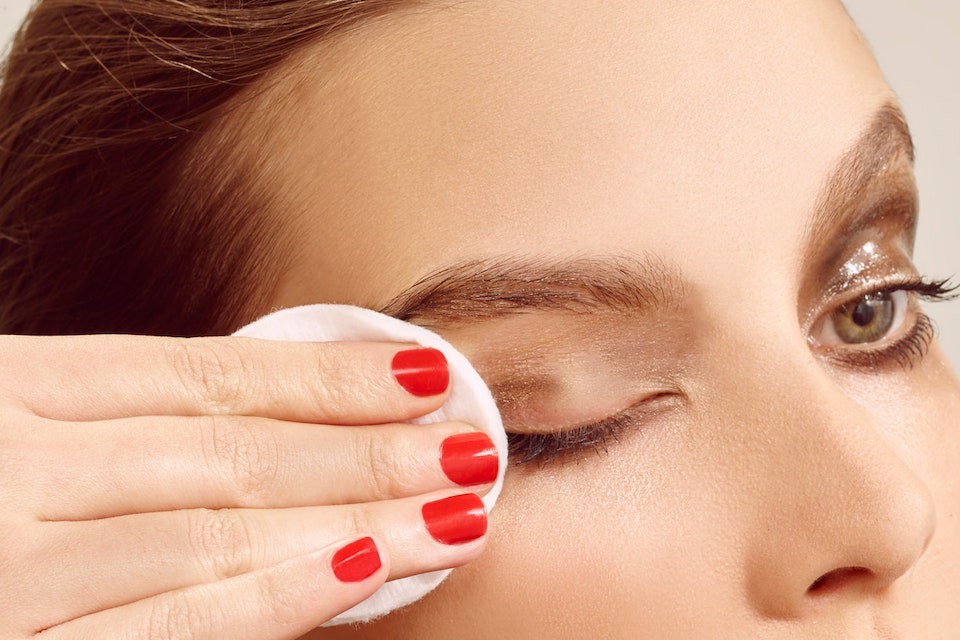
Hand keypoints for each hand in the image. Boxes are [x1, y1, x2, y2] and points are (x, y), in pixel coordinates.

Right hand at [0, 334, 494, 638]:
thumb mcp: (17, 422)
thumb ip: (122, 425)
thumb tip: (281, 419)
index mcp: (13, 389)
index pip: (208, 375)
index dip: (326, 377)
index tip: (422, 372)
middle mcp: (13, 473)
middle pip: (231, 454)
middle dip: (366, 453)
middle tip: (471, 445)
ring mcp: (9, 572)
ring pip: (215, 538)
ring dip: (353, 525)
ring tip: (455, 513)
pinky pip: (166, 631)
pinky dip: (269, 603)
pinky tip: (361, 581)